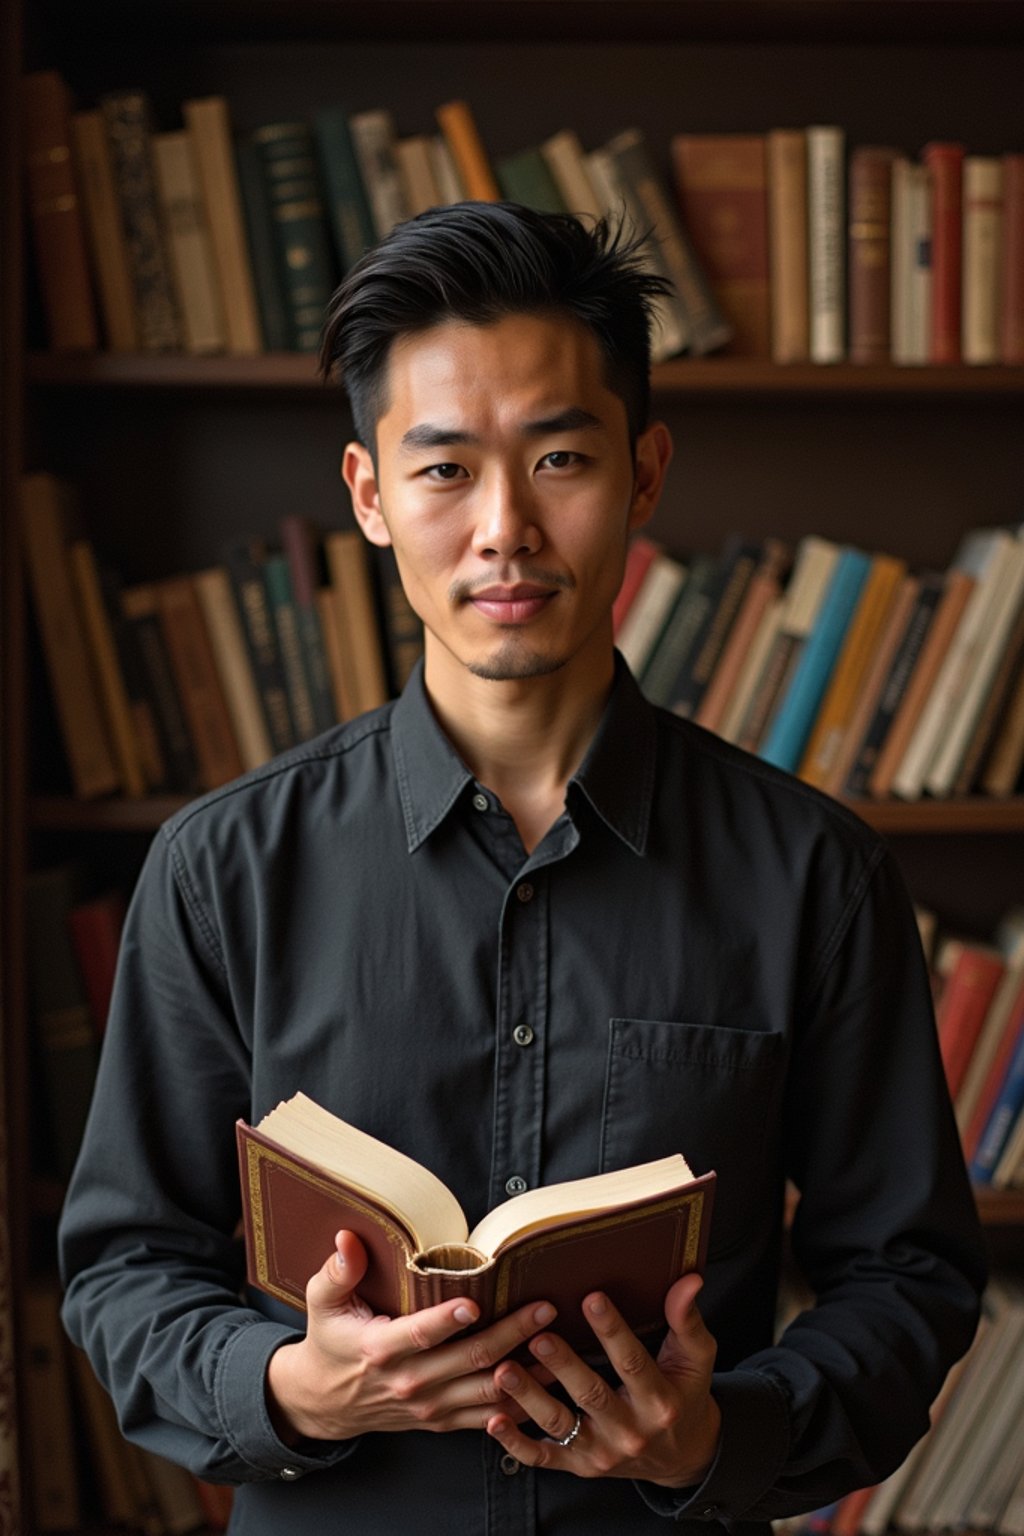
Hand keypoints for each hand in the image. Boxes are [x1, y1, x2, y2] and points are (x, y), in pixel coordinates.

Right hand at [265, 1230, 557, 1442]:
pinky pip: (488, 1417)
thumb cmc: (330, 1342)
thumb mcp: (322, 1304)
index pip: (418, 1335)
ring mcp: (429, 1406)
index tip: (476, 1302)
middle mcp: (409, 1382)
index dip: (446, 1321)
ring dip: (526, 1371)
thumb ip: (337, 1271)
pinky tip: (548, 1383)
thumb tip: (348, 1237)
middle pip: (468, 1360)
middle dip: (511, 1334)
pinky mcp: (442, 1420)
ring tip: (558, 1345)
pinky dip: (521, 1404)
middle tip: (544, 1308)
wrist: (324, 1403)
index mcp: (380, 1349)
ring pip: (486, 1392)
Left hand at [485, 1272, 720, 1486]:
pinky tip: (494, 1422)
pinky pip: (544, 1458)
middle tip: (538, 1337)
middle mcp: (631, 1431)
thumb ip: (687, 1321)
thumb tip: (690, 1280)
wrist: (682, 1457)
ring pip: (560, 1425)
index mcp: (660, 1401)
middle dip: (563, 1365)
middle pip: (591, 1395)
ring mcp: (602, 1452)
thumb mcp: (696, 1360)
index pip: (633, 1362)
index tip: (591, 1297)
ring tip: (505, 1370)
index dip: (613, 1331)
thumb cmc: (686, 1395)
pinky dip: (517, 1444)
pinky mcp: (580, 1466)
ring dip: (529, 1398)